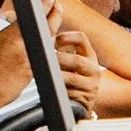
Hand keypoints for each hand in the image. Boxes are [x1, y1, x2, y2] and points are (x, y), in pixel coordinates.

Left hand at [46, 0, 106, 114]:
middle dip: (60, 60)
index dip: (66, 38)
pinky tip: (51, 85)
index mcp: (87, 55)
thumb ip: (56, 48)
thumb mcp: (65, 63)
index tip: (52, 41)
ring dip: (58, 74)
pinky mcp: (88, 96)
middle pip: (78, 59)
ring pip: (74, 77)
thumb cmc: (68, 82)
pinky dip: (60, 87)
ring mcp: (92, 83)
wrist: (77, 107)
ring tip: (46, 73)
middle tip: (46, 60)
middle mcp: (93, 67)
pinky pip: (72, 90)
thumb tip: (37, 23)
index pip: (81, 39)